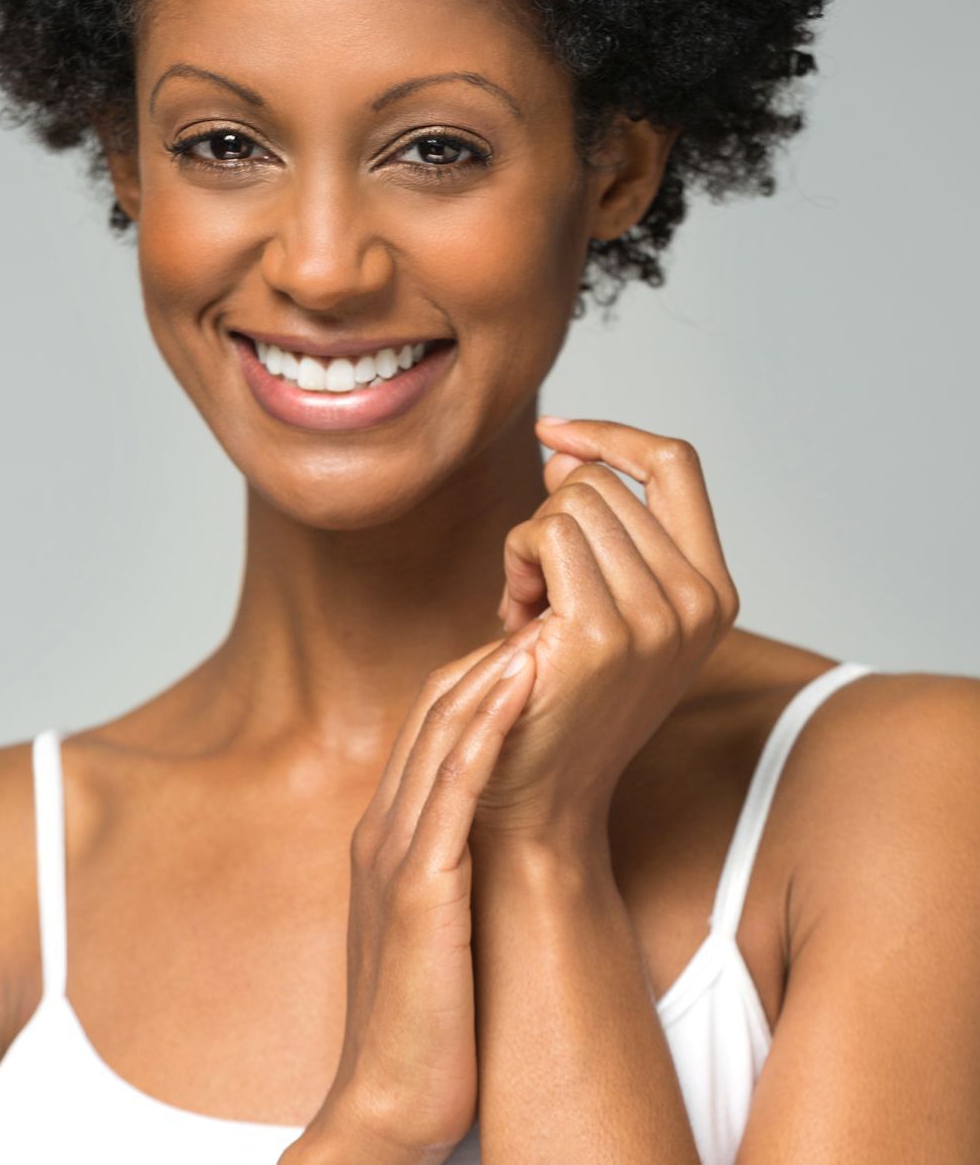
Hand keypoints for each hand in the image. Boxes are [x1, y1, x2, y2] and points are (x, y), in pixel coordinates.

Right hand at [306, 616, 547, 1163]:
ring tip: (541, 620)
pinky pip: (451, 791)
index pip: (431, 727)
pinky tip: (519, 686)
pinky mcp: (421, 891)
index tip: (536, 637)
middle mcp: (384, 830)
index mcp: (390, 834)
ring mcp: (398, 857)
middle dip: (486, 653)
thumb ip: (457, 861)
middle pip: (432, 712)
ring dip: (489, 672)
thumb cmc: (428, 1018)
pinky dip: (484, 730)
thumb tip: (508, 824)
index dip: (481, 674)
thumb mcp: (440, 920)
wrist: (390, 1108)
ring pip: (441, 736)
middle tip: (543, 606)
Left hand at [477, 418, 740, 849]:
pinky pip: (545, 531)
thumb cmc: (554, 691)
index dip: (609, 435)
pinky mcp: (603, 633)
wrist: (531, 791)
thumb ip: (606, 525)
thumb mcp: (604, 596)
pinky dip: (514, 559)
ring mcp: (658, 619)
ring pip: (570, 500)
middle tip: (536, 592)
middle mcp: (700, 603)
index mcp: (713, 590)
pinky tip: (513, 617)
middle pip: (601, 481)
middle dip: (550, 519)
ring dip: (527, 545)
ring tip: (527, 612)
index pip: (675, 462)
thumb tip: (564, 452)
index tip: (552, 435)